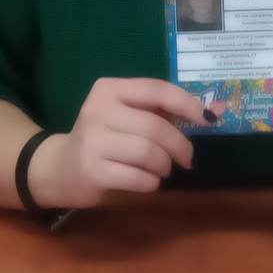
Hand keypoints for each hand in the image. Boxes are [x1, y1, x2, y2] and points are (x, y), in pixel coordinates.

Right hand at [28, 78, 210, 208]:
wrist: (59, 168)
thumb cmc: (104, 138)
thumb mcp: (125, 116)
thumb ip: (161, 111)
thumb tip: (212, 111)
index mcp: (108, 89)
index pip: (157, 90)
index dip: (188, 104)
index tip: (207, 119)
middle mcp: (97, 110)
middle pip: (156, 126)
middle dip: (180, 145)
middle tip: (187, 158)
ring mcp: (93, 141)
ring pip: (149, 153)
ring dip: (165, 166)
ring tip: (162, 170)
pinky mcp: (92, 171)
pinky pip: (138, 177)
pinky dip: (151, 182)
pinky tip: (146, 181)